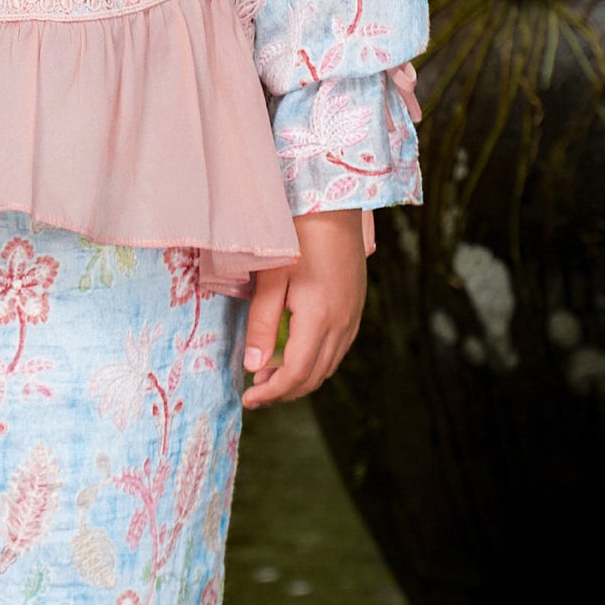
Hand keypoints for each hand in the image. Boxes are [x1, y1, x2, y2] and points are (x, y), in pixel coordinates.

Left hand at [241, 208, 366, 408]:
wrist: (334, 205)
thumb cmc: (296, 235)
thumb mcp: (271, 277)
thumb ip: (261, 323)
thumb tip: (253, 367)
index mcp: (320, 319)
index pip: (295, 374)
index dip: (270, 393)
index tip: (247, 399)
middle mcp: (342, 324)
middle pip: (314, 377)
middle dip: (284, 391)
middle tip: (255, 392)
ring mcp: (353, 316)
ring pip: (328, 365)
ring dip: (300, 377)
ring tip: (270, 374)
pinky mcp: (356, 306)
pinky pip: (337, 348)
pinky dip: (315, 360)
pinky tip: (296, 351)